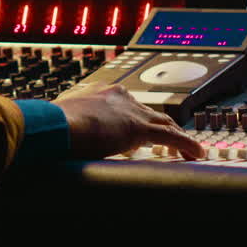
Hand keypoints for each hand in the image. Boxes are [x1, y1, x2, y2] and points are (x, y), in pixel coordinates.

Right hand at [53, 83, 204, 160]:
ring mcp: (131, 111)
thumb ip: (67, 125)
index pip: (127, 105)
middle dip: (163, 126)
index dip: (136, 118)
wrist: (57, 123)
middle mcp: (119, 97)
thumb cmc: (51, 125)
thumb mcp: (60, 121)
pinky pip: (172, 136)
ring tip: (187, 150)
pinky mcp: (140, 128)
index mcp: (100, 93)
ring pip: (165, 123)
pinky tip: (196, 153)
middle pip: (150, 111)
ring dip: (178, 137)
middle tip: (171, 141)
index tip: (139, 131)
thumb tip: (56, 134)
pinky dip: (186, 144)